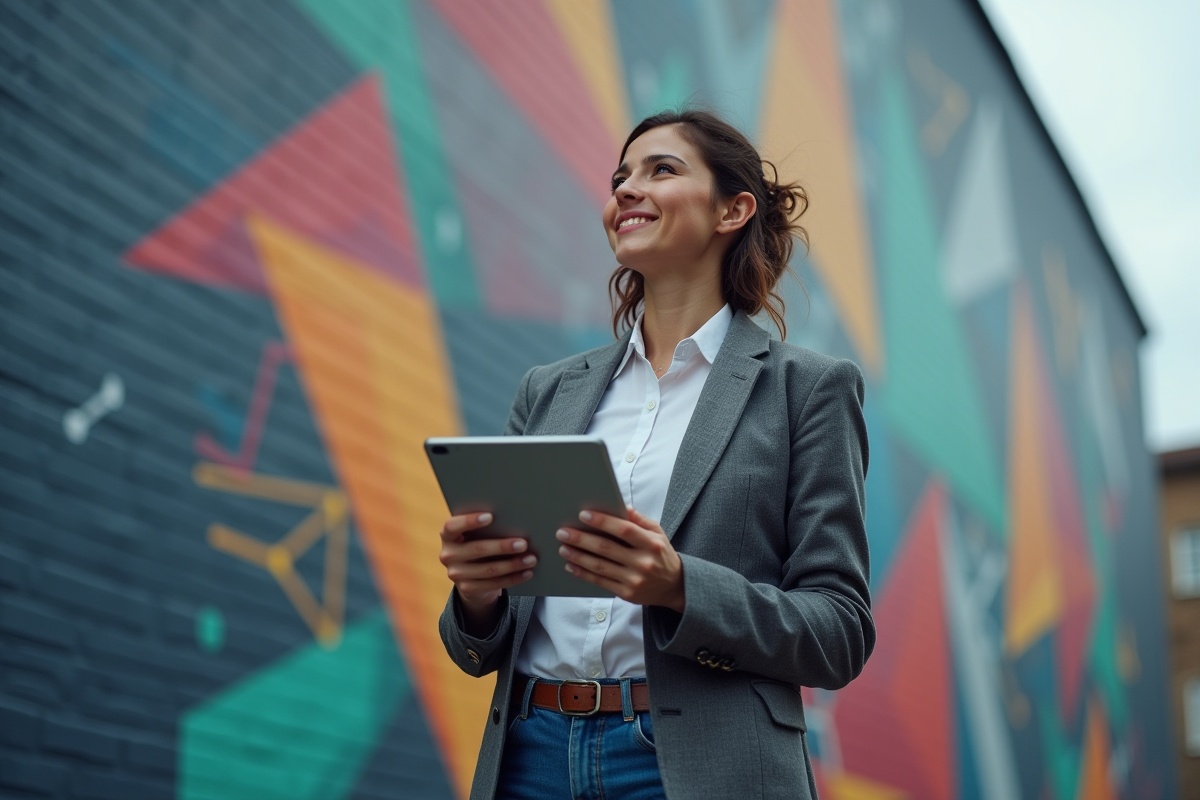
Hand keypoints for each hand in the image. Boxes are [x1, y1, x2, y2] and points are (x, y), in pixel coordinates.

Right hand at [438, 513, 535, 631]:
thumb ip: (487, 528)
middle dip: (503, 546)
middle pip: (477, 549)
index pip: (452, 526)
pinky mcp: (466, 588)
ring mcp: (455, 574)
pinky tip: (526, 573)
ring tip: (531, 559)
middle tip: (524, 543)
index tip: (490, 516)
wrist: (470, 574)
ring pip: (488, 569)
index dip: (469, 521)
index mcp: (448, 535)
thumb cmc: (478, 543)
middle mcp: (448, 554)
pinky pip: (493, 584)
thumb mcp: (476, 535)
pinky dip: (513, 578)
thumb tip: (515, 521)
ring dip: (513, 564)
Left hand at [556, 507, 684, 611]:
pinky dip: (584, 573)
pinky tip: (571, 565)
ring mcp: (635, 580)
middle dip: (582, 539)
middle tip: (563, 532)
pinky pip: (601, 582)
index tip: (583, 515)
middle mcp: (643, 562)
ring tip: (563, 548)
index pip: (624, 530)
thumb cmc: (661, 554)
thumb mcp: (657, 533)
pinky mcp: (627, 594)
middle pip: (607, 548)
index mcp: (651, 543)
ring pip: (600, 567)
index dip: (603, 522)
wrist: (674, 586)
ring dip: (578, 557)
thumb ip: (639, 520)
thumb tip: (620, 507)